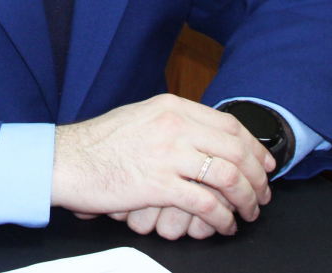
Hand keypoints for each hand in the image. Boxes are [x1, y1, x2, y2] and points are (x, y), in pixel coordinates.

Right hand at [51, 94, 273, 238]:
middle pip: (236, 150)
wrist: (66, 159)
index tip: (265, 164)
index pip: (229, 124)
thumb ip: (173, 121)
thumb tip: (204, 136)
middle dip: (258, 177)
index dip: (254, 147)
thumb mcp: (140, 116)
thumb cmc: (99, 143)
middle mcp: (174, 126)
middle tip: (262, 194)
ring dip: (246, 199)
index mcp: (172, 107)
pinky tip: (223, 224)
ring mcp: (167, 154)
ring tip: (247, 213)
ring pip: (228, 177)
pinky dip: (222, 217)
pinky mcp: (158, 185)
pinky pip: (205, 203)